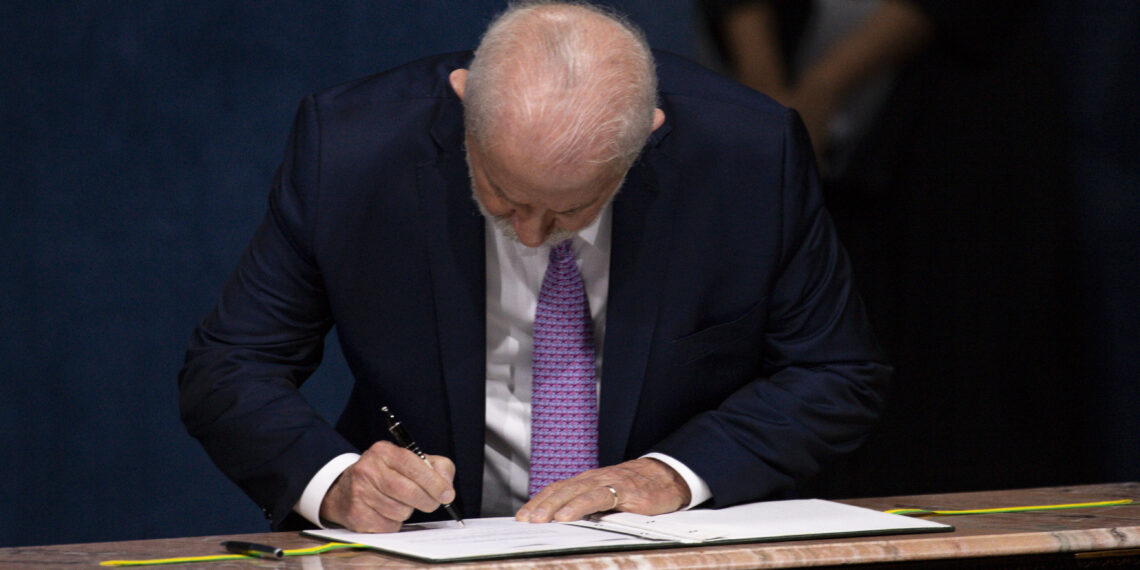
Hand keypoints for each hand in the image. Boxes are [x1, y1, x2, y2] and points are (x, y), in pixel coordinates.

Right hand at [318, 440, 455, 532]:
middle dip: (427, 501)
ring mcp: (359, 492)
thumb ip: (436, 468)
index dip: (434, 482)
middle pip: (408, 491)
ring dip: (408, 511)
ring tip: (401, 503)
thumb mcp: (411, 461)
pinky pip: (389, 526)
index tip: (447, 494)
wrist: (346, 489)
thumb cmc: (387, 474)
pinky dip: (395, 522)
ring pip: (400, 511)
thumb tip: (447, 489)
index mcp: (383, 451)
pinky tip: (387, 512)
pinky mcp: (357, 514)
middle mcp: (368, 469)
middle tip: (433, 503)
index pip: (413, 465)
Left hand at [515, 458, 689, 522]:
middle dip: (540, 505)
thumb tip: (566, 525)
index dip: (538, 501)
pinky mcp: (624, 491)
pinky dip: (579, 506)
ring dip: (554, 506)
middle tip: (524, 520)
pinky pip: (597, 497)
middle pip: (561, 490)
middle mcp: (594, 478)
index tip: (522, 516)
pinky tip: (567, 516)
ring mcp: (608, 482)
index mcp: (588, 481)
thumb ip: (591, 507)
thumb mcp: (610, 498)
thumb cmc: (638, 490)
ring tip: (540, 519)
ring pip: (575, 491)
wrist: (668, 477)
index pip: (557, 489)